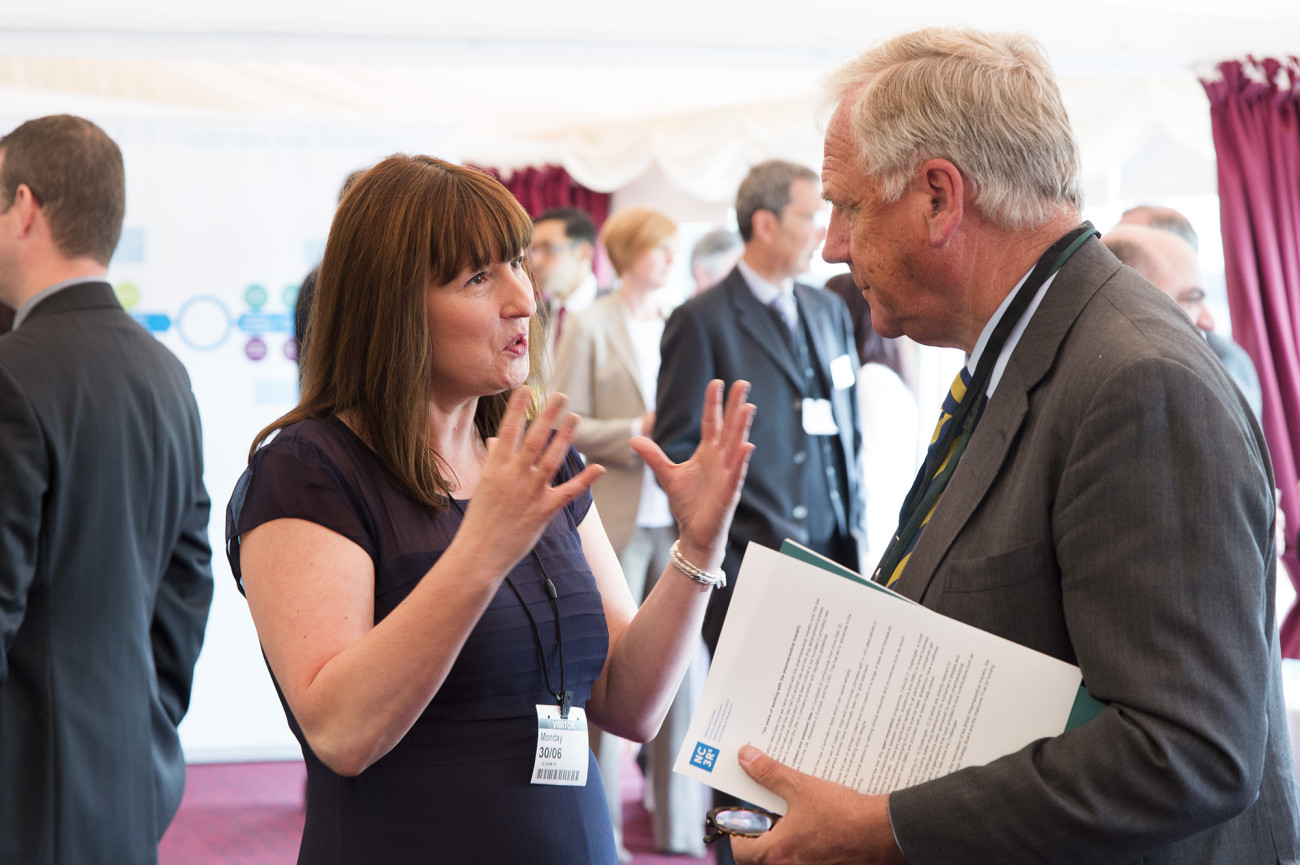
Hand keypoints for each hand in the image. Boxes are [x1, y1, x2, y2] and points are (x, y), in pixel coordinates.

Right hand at [456, 389, 603, 574]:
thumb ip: (492, 461)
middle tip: (561, 395)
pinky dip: (585, 480)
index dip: (518, 409)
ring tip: (575, 417)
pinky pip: (568, 492)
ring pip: (551, 459)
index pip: (507, 431)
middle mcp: (513, 477)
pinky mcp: (543, 511)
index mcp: (494, 468)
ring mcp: (529, 493)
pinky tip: (599, 467)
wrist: (478, 555)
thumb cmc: (478, 520)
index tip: (527, 389)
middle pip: (533, 439)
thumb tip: (496, 440)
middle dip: (547, 415)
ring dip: (565, 437)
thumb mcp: (482, 486)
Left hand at [631, 379, 754, 569]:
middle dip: (735, 406)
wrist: (694, 533)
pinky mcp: (729, 492)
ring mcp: (727, 474)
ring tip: (748, 407)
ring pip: (735, 446)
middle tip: (743, 383)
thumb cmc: (687, 504)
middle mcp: (720, 459)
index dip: (713, 403)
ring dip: (742, 427)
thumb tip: (634, 438)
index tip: (716, 382)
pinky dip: (741, 461)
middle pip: (729, 428)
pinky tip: (747, 446)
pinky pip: (736, 474)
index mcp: (707, 453)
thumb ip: (654, 456)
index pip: (712, 422)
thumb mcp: (667, 475)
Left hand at [732, 746, 903, 864]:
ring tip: (789, 816)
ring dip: (783, 840)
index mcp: (778, 852)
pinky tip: (812, 824)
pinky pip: (806, 858)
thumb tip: (747, 758)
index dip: (737, 834)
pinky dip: (804, 845)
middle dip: (760, 838)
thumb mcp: (801, 787)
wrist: (883, 832)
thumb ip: (769, 774)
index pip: (742, 851)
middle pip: (761, 857)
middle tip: (764, 817)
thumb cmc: (844, 815)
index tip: (742, 819)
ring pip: (785, 858)